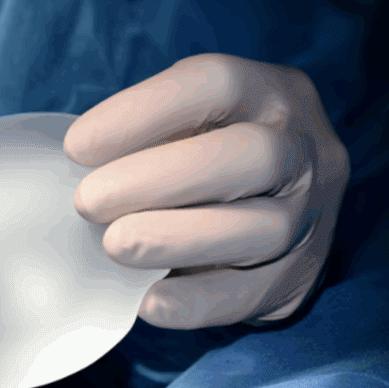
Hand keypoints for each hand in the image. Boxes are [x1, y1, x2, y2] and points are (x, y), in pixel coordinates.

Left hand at [64, 53, 349, 328]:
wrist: (286, 205)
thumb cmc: (213, 152)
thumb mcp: (191, 120)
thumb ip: (147, 135)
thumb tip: (76, 166)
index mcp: (268, 92)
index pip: (217, 85)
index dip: (143, 113)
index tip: (77, 147)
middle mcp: (304, 148)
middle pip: (252, 155)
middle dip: (159, 179)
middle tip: (89, 202)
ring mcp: (312, 215)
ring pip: (262, 228)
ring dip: (175, 239)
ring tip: (113, 246)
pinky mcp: (300, 277)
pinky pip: (253, 294)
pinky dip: (195, 302)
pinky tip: (148, 302)